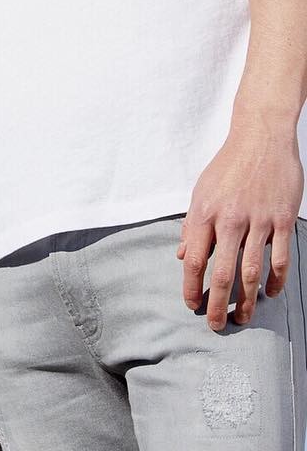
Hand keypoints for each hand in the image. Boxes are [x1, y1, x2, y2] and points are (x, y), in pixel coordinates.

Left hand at [178, 120, 302, 329]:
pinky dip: (274, 280)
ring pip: (251, 271)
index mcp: (204, 212)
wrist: (260, 139)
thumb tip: (183, 256)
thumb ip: (193, 226)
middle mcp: (229, 219)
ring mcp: (258, 221)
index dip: (191, 285)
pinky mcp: (281, 220)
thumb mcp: (201, 192)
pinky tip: (269, 293)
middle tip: (216, 325)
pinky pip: (279, 258)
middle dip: (217, 302)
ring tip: (242, 318)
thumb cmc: (228, 167)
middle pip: (222, 271)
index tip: (191, 304)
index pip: (195, 259)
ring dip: (246, 300)